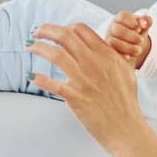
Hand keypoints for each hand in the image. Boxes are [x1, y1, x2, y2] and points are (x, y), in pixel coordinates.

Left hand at [27, 22, 148, 155]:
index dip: (66, 28)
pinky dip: (39, 79)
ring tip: (30, 47)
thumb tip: (101, 49)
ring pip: (55, 55)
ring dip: (38, 48)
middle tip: (37, 32)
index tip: (57, 32)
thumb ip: (112, 56)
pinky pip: (52, 84)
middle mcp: (94, 64)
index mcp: (107, 55)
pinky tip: (32, 76)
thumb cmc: (127, 102)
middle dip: (46, 30)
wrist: (126, 128)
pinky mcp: (75, 98)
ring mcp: (84, 80)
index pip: (81, 30)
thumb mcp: (126, 71)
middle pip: (65, 36)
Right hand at [104, 11, 151, 67]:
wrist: (133, 44)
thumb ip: (146, 21)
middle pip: (117, 29)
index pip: (123, 16)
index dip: (132, 22)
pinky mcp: (109, 50)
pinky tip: (129, 56)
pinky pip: (111, 53)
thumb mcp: (143, 25)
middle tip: (141, 40)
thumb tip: (144, 23)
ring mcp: (109, 39)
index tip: (140, 28)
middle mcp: (112, 28)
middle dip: (131, 36)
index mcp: (120, 18)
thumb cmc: (137, 31)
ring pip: (112, 42)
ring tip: (138, 50)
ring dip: (127, 47)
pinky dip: (121, 55)